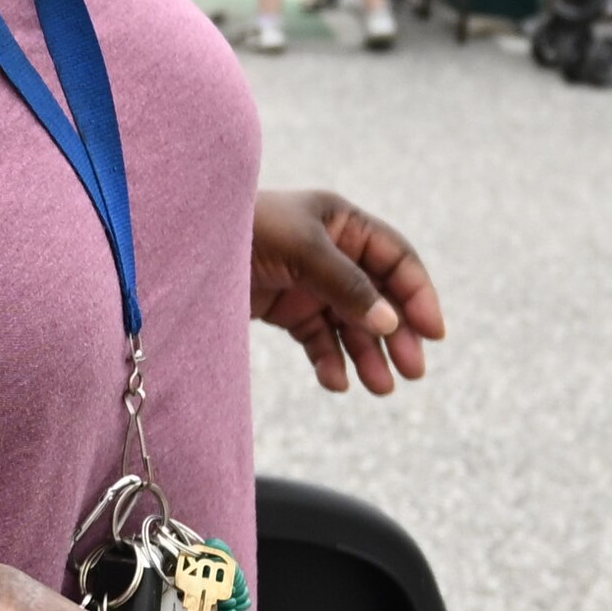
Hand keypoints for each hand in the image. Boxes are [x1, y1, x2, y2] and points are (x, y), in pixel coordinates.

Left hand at [252, 187, 443, 394]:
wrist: (177, 245)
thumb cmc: (243, 230)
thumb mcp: (303, 251)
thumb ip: (348, 286)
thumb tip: (391, 323)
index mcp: (342, 222)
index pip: (396, 260)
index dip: (418, 295)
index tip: (434, 334)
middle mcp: (329, 251)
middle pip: (378, 297)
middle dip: (396, 334)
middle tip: (412, 373)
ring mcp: (306, 281)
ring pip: (349, 323)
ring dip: (366, 355)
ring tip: (379, 388)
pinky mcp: (282, 307)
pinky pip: (316, 338)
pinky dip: (328, 360)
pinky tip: (336, 382)